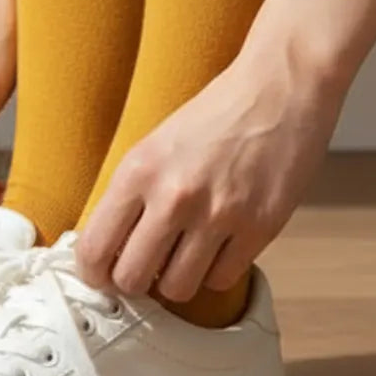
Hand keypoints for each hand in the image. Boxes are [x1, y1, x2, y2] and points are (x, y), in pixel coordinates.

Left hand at [75, 0, 375, 301]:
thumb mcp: (158, 142)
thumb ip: (135, 192)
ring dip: (179, 279)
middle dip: (137, 281)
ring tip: (187, 254)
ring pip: (177, 289)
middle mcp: (174, 195)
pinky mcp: (258, 228)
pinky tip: (220, 246)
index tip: (103, 274)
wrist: (281, 86)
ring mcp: (218, 215)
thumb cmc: (221, 111)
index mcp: (140, 169)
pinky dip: (217, 271)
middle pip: (131, 279)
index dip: (95, 272)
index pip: (94, 249)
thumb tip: (112, 246)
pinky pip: (222, 281)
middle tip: (148, 267)